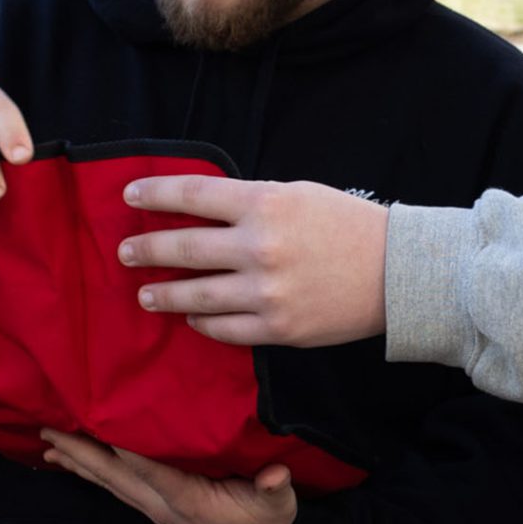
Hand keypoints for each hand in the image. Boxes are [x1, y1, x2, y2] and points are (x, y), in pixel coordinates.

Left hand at [40, 430, 295, 523]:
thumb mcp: (278, 507)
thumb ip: (274, 488)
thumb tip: (275, 474)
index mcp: (189, 500)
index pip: (150, 470)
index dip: (122, 448)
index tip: (95, 423)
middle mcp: (163, 505)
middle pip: (113, 477)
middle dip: (80, 453)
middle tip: (47, 429)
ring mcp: (156, 510)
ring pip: (109, 484)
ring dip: (78, 464)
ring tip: (48, 444)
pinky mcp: (157, 510)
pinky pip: (117, 489)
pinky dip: (93, 474)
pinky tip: (77, 464)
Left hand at [117, 175, 387, 346]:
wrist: (397, 273)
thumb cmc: (349, 226)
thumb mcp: (300, 194)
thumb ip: (252, 201)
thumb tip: (203, 210)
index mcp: (265, 204)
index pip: (192, 195)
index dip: (154, 194)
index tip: (129, 197)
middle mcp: (259, 247)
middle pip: (182, 248)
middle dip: (145, 250)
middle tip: (126, 253)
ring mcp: (266, 292)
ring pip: (195, 296)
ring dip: (164, 294)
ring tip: (146, 294)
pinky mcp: (277, 329)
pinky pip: (223, 329)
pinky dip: (202, 323)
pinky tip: (192, 319)